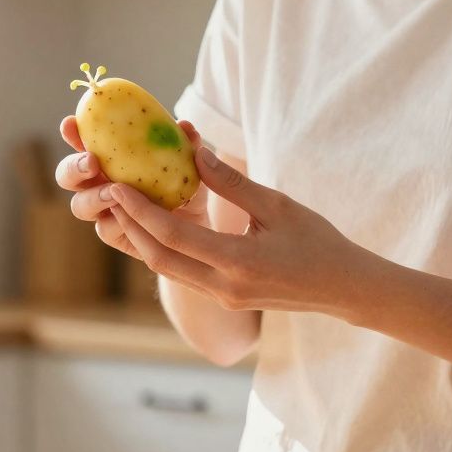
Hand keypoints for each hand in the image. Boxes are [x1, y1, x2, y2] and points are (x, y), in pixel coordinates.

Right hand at [55, 116, 211, 259]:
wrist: (197, 224)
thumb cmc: (184, 185)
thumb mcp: (189, 163)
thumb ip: (185, 145)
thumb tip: (185, 127)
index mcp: (106, 156)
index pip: (81, 140)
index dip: (71, 133)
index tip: (71, 124)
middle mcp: (96, 182)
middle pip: (66, 175)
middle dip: (73, 168)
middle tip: (91, 162)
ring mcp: (102, 210)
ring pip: (80, 205)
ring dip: (93, 197)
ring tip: (113, 191)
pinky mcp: (114, 234)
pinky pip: (105, 229)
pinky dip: (116, 222)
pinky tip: (130, 215)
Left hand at [108, 147, 373, 313]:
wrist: (343, 287)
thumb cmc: (317, 241)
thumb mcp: (278, 205)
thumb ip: (233, 184)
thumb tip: (195, 154)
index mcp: (238, 263)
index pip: (174, 236)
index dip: (140, 211)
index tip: (117, 185)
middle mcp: (223, 287)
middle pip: (159, 258)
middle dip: (130, 226)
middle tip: (109, 193)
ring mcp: (222, 297)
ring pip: (167, 269)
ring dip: (142, 239)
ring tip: (123, 207)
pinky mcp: (224, 297)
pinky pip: (182, 273)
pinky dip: (162, 249)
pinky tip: (153, 226)